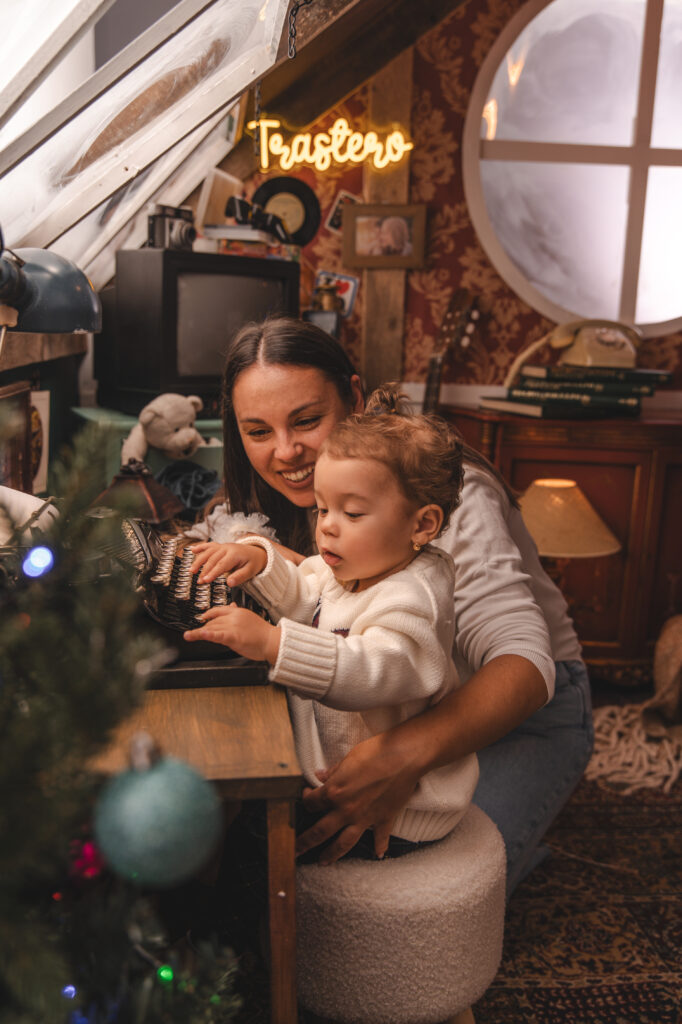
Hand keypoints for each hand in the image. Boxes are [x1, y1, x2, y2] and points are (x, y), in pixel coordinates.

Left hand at [183, 604, 280, 663]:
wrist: (272, 641)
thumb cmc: (263, 633)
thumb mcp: (249, 617)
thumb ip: (238, 612)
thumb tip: (232, 606)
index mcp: (237, 611)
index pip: (218, 610)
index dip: (207, 614)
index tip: (201, 618)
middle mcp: (233, 616)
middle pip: (213, 620)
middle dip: (203, 627)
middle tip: (195, 633)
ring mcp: (232, 626)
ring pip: (211, 628)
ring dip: (198, 632)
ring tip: (189, 636)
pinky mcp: (233, 636)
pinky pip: (215, 635)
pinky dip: (204, 635)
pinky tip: (195, 635)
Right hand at [189, 541, 266, 584]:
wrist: (256, 552)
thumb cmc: (253, 563)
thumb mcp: (250, 571)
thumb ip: (240, 577)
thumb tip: (229, 583)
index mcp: (234, 554)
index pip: (221, 565)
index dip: (213, 573)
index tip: (205, 580)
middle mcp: (227, 548)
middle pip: (212, 559)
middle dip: (204, 571)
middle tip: (199, 581)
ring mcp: (222, 546)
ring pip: (208, 552)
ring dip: (198, 561)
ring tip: (191, 570)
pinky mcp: (220, 546)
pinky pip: (208, 545)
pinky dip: (200, 547)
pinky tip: (192, 550)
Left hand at [296, 732, 420, 863]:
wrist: (404, 757)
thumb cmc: (376, 752)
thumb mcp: (348, 758)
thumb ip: (334, 772)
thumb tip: (320, 776)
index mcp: (335, 792)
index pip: (311, 803)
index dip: (306, 800)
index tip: (306, 797)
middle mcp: (346, 810)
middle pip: (320, 832)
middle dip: (305, 842)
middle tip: (296, 850)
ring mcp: (365, 818)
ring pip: (344, 843)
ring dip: (332, 854)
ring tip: (324, 862)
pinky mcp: (384, 819)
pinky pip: (380, 838)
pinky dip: (379, 847)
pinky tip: (378, 855)